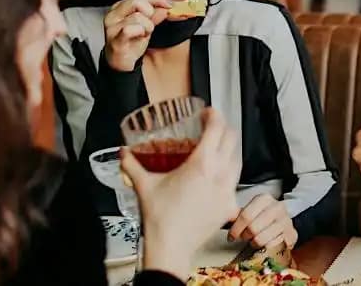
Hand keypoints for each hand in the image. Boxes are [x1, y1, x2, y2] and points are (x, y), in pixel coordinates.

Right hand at [103, 0, 171, 70]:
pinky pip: (129, 30)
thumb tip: (166, 5)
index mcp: (120, 7)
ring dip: (147, 26)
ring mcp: (112, 27)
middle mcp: (113, 14)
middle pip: (136, 0)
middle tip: (151, 23)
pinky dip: (140, 32)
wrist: (121, 62)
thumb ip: (155, 14)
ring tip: (144, 34)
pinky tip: (139, 37)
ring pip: (137, 16)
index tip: (170, 4)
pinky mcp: (114, 40)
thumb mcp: (146, 24)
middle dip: (150, 11)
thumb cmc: (131, 41)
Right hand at [121, 108, 240, 279]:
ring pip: (238, 160)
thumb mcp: (144, 185)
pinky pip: (235, 182)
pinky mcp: (230, 205)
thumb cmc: (160, 218)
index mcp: (201, 164)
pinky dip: (229, 173)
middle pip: (232, 140)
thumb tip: (123, 153)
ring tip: (217, 148)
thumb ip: (131, 165)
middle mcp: (219, 175)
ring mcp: (227, 190)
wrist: (171, 247)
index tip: (209, 113)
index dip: (215, 116)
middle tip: (212, 127)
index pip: (217, 129)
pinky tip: (218, 175)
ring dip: (229, 150)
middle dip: (224, 129)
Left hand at [228, 194, 297, 249]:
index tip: (231, 236)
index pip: (245, 215)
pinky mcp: (291, 234)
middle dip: (244, 236)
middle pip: (252, 228)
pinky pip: (271, 246)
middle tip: (243, 238)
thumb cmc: (262, 218)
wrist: (283, 223)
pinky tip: (264, 244)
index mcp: (264, 199)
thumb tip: (219, 214)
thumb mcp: (250, 211)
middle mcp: (277, 207)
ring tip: (253, 240)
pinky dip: (265, 248)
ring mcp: (286, 220)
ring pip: (261, 239)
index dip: (236, 229)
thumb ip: (236, 213)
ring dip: (253, 243)